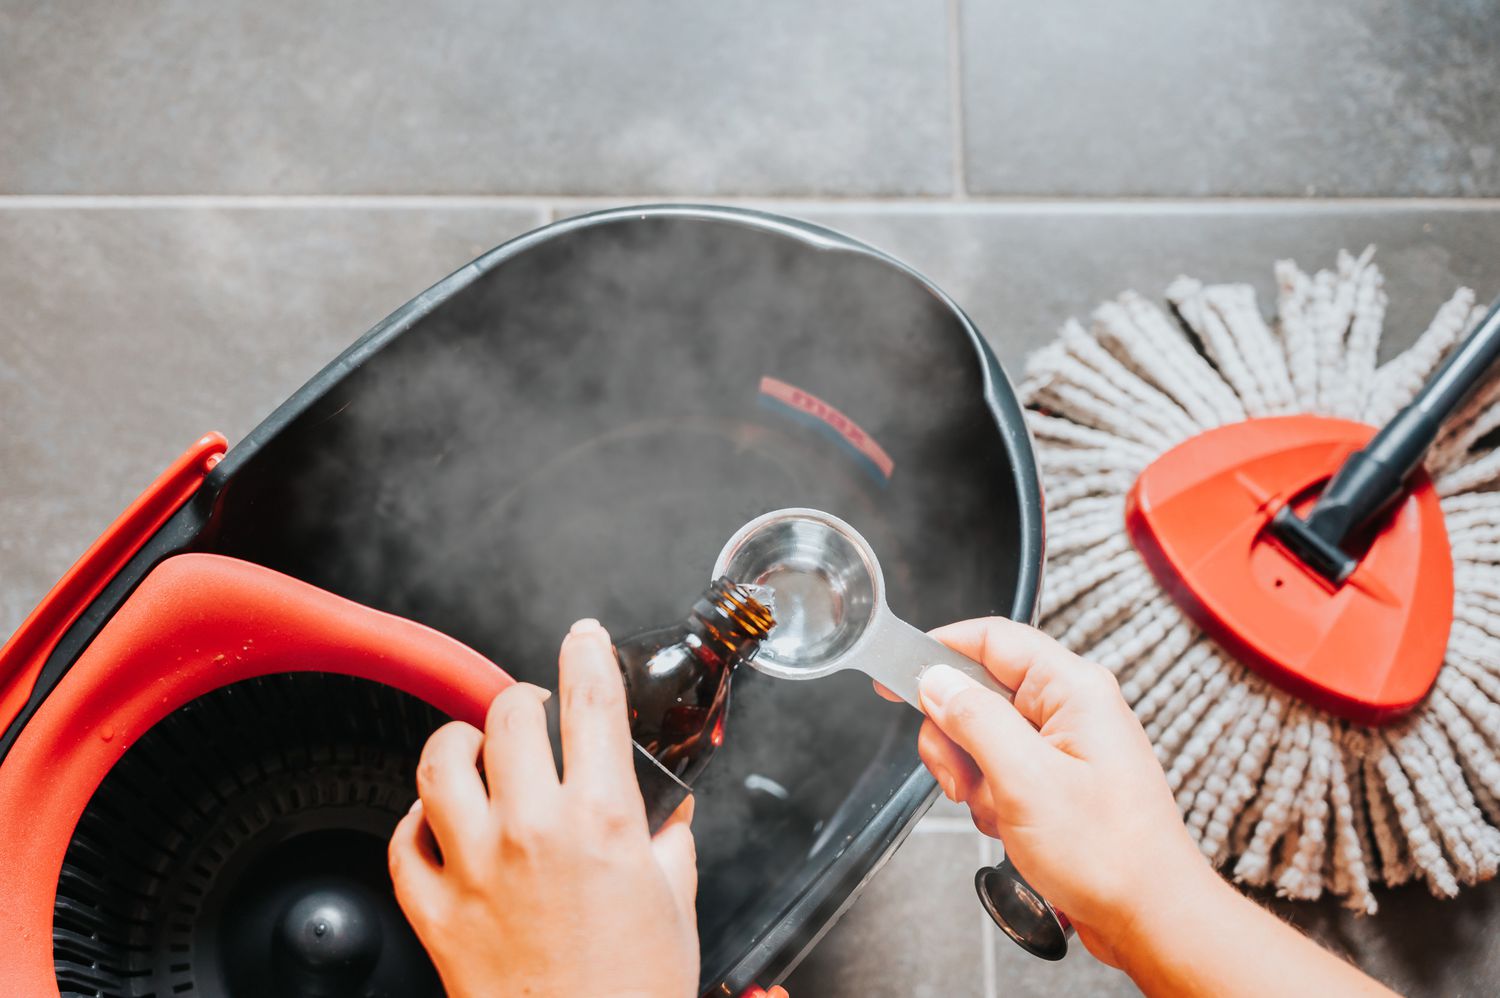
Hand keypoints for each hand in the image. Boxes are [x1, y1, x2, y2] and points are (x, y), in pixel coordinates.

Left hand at [389, 618, 698, 997]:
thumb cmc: (633, 992)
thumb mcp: (675, 905)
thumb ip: (669, 844)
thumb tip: (668, 815)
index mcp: (601, 821)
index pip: (592, 703)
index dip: (588, 654)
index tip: (584, 638)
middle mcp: (533, 830)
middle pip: (510, 715)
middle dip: (525, 699)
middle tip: (535, 711)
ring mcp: (476, 868)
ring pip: (441, 763)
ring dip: (460, 742)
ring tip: (476, 749)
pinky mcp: (436, 912)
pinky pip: (404, 842)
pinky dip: (417, 822)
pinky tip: (437, 822)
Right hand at [884, 617, 1209, 967]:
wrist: (1150, 919)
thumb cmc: (1109, 854)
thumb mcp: (1024, 780)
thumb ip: (974, 719)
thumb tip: (935, 680)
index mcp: (1073, 689)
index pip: (992, 638)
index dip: (938, 651)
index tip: (896, 675)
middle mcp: (1072, 708)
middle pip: (979, 691)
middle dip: (956, 738)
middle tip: (959, 778)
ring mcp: (1066, 745)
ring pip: (984, 735)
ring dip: (974, 777)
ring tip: (997, 812)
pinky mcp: (1060, 779)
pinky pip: (1001, 770)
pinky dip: (991, 799)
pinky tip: (1010, 826)